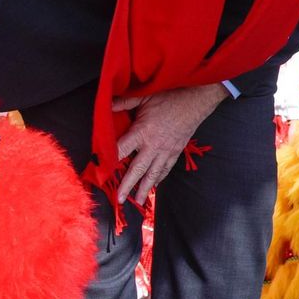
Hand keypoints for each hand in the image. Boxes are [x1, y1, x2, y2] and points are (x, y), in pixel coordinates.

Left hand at [114, 83, 226, 203]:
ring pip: (153, 174)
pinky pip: (166, 169)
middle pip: (137, 169)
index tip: (102, 173)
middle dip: (127, 185)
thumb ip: (125, 103)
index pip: (122, 150)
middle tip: (120, 199)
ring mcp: (166, 151)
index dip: (111, 162)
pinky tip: (154, 185)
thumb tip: (107, 104)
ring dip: (144, 188)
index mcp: (142, 132)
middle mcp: (153, 146)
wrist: (196, 100)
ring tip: (138, 200)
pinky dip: (160, 178)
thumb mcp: (144, 97)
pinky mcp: (176, 151)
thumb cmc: (170, 97)